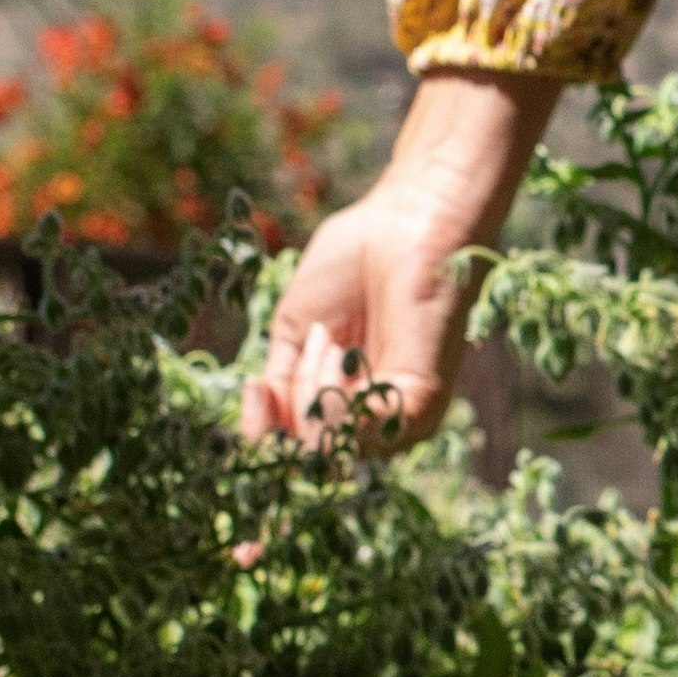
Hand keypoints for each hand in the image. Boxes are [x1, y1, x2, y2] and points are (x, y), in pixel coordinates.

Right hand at [247, 70, 556, 450]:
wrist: (404, 221)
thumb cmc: (352, 263)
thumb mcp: (294, 332)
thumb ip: (279, 387)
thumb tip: (256, 439)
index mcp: (345, 402)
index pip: (295, 451)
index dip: (263, 431)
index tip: (254, 385)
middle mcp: (375, 418)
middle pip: (309, 455)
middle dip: (292, 403)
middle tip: (316, 339)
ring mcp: (401, 415)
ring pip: (330, 447)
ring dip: (314, 393)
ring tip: (331, 339)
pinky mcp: (423, 401)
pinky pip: (364, 433)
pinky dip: (336, 397)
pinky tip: (342, 353)